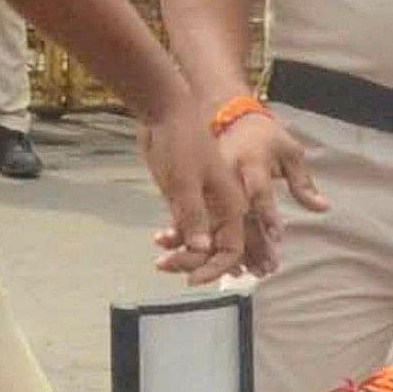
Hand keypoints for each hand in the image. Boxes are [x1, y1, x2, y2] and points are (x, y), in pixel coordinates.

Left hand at [139, 103, 265, 281]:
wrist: (164, 111)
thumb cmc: (180, 142)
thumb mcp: (184, 181)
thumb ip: (193, 215)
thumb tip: (202, 248)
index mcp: (231, 203)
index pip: (231, 248)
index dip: (215, 268)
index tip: (191, 280)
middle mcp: (221, 205)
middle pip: (215, 247)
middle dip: (196, 263)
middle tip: (166, 268)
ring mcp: (203, 200)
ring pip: (200, 238)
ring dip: (184, 254)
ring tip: (162, 263)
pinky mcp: (185, 195)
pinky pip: (185, 224)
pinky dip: (175, 237)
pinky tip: (160, 242)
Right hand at [211, 108, 326, 271]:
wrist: (228, 118)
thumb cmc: (265, 138)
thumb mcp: (289, 152)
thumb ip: (302, 182)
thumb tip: (322, 207)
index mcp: (250, 161)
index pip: (259, 190)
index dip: (267, 212)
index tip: (276, 235)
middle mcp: (227, 176)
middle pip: (237, 214)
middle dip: (251, 244)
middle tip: (266, 268)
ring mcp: (211, 186)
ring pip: (218, 223)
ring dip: (233, 251)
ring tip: (249, 273)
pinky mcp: (200, 195)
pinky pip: (203, 224)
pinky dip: (212, 247)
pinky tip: (225, 267)